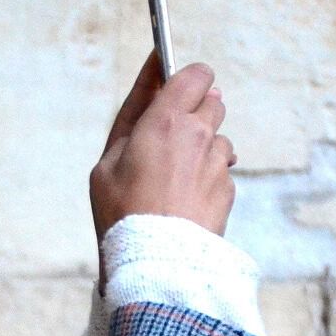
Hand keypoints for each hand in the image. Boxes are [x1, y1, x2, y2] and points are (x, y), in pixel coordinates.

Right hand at [88, 50, 236, 239]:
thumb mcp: (107, 161)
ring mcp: (218, 163)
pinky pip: (221, 171)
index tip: (174, 86)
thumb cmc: (121, 211)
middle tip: (169, 139)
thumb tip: (158, 83)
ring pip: (218, 139)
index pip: (195, 74)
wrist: (154, 261)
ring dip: (202, 149)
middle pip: (213, 102)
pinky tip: (185, 200)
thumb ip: (134, 117)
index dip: (187, 78)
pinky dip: (207, 179)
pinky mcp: (228, 189)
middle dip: (195, 113)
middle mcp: (199, 134)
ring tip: (173, 179)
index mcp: (166, 120)